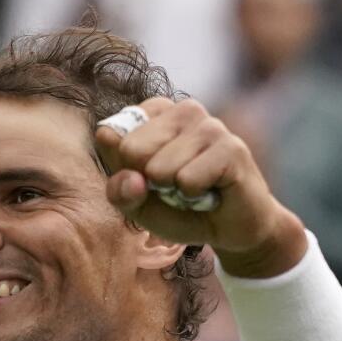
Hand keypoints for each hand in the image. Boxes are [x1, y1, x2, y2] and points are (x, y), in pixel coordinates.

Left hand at [95, 97, 305, 277]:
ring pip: (159, 168)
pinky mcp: (231, 148)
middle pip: (131, 149)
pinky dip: (194, 197)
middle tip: (176, 187)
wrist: (231, 230)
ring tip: (196, 190)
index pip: (109, 136)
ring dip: (174, 193)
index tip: (149, 179)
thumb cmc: (183, 210)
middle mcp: (184, 110)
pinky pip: (187, 180)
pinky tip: (213, 192)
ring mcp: (210, 125)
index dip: (125, 171)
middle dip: (148, 182)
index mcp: (156, 112)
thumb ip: (120, 191)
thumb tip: (133, 179)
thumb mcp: (139, 205)